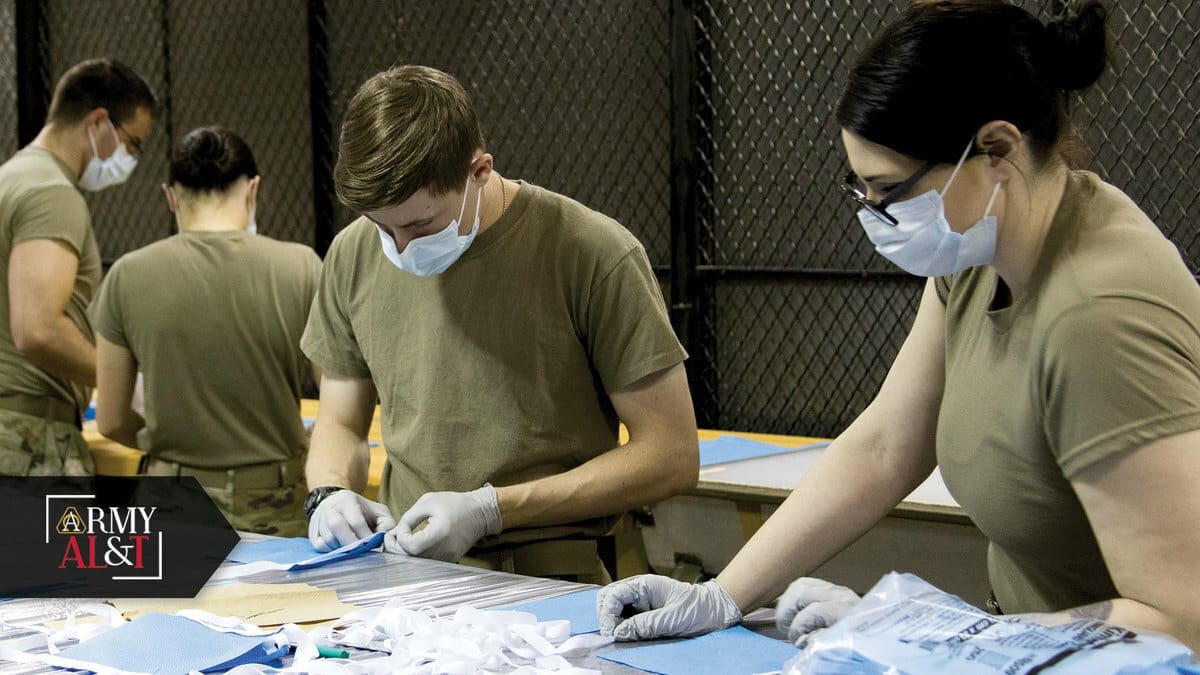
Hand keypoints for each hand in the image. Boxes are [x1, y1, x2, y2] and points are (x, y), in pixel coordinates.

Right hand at [307, 490, 395, 551]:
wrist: (337, 503)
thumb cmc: (362, 511)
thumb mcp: (378, 512)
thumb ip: (386, 524)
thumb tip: (382, 540)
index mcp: (347, 500)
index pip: (356, 521)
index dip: (366, 536)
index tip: (374, 546)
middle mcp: (330, 508)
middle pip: (337, 527)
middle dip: (352, 544)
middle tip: (363, 553)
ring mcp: (318, 520)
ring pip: (328, 539)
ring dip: (343, 548)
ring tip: (354, 550)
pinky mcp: (312, 532)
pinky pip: (320, 546)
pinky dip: (331, 551)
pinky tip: (341, 548)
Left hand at [385, 484, 501, 561]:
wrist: (479, 513)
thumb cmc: (454, 504)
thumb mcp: (427, 502)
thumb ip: (409, 518)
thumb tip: (397, 533)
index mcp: (440, 534)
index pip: (411, 547)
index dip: (400, 538)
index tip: (402, 527)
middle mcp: (444, 551)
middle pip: (411, 559)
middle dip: (397, 548)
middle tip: (392, 536)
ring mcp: (447, 559)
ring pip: (417, 564)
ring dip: (405, 553)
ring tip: (402, 539)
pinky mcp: (448, 561)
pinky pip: (425, 563)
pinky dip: (415, 556)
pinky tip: (413, 544)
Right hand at [597, 575, 741, 640]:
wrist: (714, 611)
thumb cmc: (697, 610)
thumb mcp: (672, 619)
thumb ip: (645, 624)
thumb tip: (619, 633)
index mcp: (645, 585)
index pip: (614, 595)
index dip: (607, 614)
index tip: (611, 634)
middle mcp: (639, 590)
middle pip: (608, 598)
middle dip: (606, 616)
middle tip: (613, 636)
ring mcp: (640, 601)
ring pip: (614, 608)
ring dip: (613, 622)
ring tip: (621, 637)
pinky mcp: (643, 612)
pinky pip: (625, 618)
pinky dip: (621, 627)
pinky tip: (628, 635)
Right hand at [775, 577, 859, 645]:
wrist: (875, 639)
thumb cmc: (860, 646)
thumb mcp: (842, 648)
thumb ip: (821, 642)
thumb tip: (802, 639)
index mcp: (847, 611)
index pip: (814, 610)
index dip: (799, 627)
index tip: (797, 640)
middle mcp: (842, 595)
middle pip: (803, 590)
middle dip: (788, 611)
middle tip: (785, 628)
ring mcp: (837, 589)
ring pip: (802, 584)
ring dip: (788, 602)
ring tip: (787, 619)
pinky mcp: (832, 589)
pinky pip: (806, 584)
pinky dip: (794, 597)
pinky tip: (794, 611)